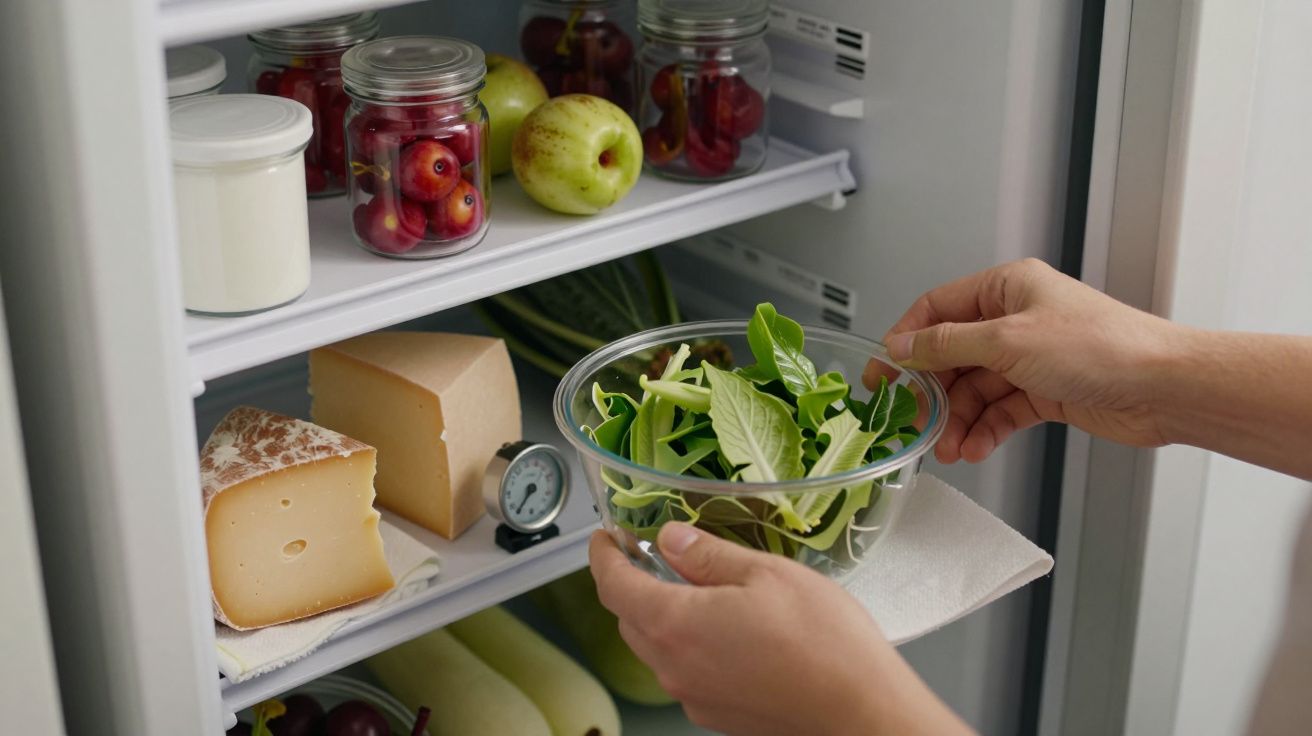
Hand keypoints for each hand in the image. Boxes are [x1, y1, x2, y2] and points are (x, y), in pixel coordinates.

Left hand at [589, 525, 973, 735]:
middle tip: (653, 553)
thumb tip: (670, 538)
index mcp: (674, 624)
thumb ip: (708, 555)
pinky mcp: (716, 714)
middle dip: (634, 584)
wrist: (860, 710)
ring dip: (663, 616)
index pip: (613, 586)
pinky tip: (726, 629)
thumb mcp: (765, 573)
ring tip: (697, 588)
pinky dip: (689, 645)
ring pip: (657, 648)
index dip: (603, 556)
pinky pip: (685, 672)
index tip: (605, 537)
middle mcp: (673, 667)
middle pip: (631, 619)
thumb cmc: (821, 639)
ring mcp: (693, 696)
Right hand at [874, 258, 1181, 462]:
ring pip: (973, 390)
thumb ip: (947, 345)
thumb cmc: (1100, 348)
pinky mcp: (1044, 391)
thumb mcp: (1007, 341)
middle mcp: (1015, 319)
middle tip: (911, 421)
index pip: (936, 310)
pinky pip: (999, 411)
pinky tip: (975, 447)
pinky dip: (984, 430)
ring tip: (948, 447)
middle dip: (932, 393)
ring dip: (957, 420)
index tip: (882, 374)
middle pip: (951, 356)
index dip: (905, 342)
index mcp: (1006, 288)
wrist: (1162, 388)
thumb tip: (902, 346)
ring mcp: (1029, 357)